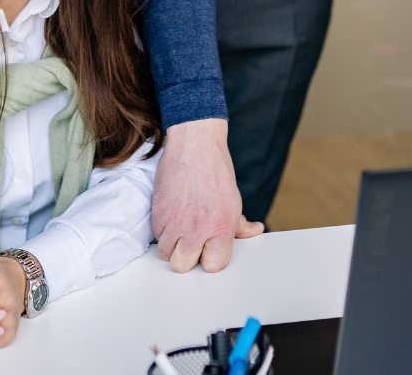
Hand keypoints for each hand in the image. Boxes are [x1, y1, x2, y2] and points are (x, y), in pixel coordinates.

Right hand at [152, 119, 262, 272]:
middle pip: (183, 266)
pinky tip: (172, 217)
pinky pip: (156, 236)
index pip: (213, 266)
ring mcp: (176, 221)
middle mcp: (199, 228)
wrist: (195, 144)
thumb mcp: (234, 198)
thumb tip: (254, 231)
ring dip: (172, 246)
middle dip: (187, 257)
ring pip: (166, 254)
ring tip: (180, 231)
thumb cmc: (216, 169)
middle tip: (191, 243)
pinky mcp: (159, 212)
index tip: (208, 250)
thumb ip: (240, 223)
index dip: (210, 259)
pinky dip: (163, 230)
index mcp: (222, 226)